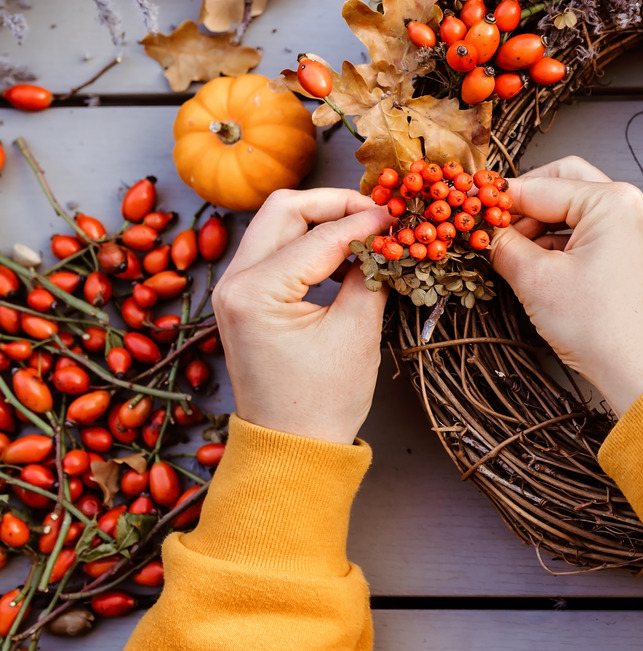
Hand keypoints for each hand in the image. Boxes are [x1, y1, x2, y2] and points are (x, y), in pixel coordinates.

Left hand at [212, 189, 392, 443]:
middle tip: (378, 212)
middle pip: (284, 209)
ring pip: (276, 223)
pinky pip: (275, 249)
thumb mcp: (357, 332)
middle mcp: (234, 282)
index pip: (320, 236)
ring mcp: (233, 288)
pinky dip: (309, 241)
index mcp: (256, 291)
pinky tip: (344, 254)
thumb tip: (386, 235)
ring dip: (321, 219)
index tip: (400, 216)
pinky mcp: (243, 298)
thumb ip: (371, 273)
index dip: (365, 221)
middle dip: (335, 203)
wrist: (290, 447)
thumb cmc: (323, 401)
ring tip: (366, 230)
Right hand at [490, 157, 642, 415]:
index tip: (471, 209)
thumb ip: (504, 246)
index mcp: (612, 201)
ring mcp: (636, 232)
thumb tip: (485, 232)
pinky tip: (537, 266)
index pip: (541, 186)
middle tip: (494, 227)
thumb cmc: (604, 329)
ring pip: (576, 210)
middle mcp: (630, 208)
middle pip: (563, 184)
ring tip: (511, 254)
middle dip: (525, 204)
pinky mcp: (634, 255)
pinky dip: (562, 243)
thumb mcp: (536, 281)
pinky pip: (591, 234)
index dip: (500, 200)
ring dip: (541, 225)